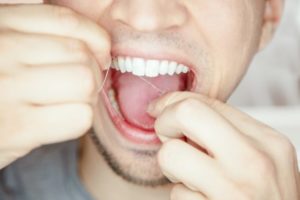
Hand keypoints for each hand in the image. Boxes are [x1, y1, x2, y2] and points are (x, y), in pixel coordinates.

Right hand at [0, 4, 109, 168]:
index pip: (67, 21)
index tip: (100, 54)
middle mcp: (4, 51)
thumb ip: (30, 31)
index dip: (97, 39)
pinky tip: (61, 121)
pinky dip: (80, 119)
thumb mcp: (4, 46)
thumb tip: (81, 32)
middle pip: (81, 55)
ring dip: (88, 97)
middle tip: (81, 86)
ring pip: (85, 83)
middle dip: (93, 73)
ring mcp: (9, 88)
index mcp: (2, 25)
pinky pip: (79, 116)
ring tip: (71, 102)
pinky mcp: (19, 127)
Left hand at [148, 92, 299, 199]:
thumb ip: (225, 131)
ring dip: (171, 166)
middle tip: (168, 136)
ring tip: (189, 174)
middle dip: (165, 122)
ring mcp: (233, 190)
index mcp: (266, 140)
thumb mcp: (261, 156)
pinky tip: (201, 198)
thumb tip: (177, 110)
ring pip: (170, 155)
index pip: (204, 102)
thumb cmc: (265, 197)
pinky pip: (177, 194)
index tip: (159, 109)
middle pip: (186, 113)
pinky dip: (183, 195)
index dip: (173, 102)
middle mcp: (253, 162)